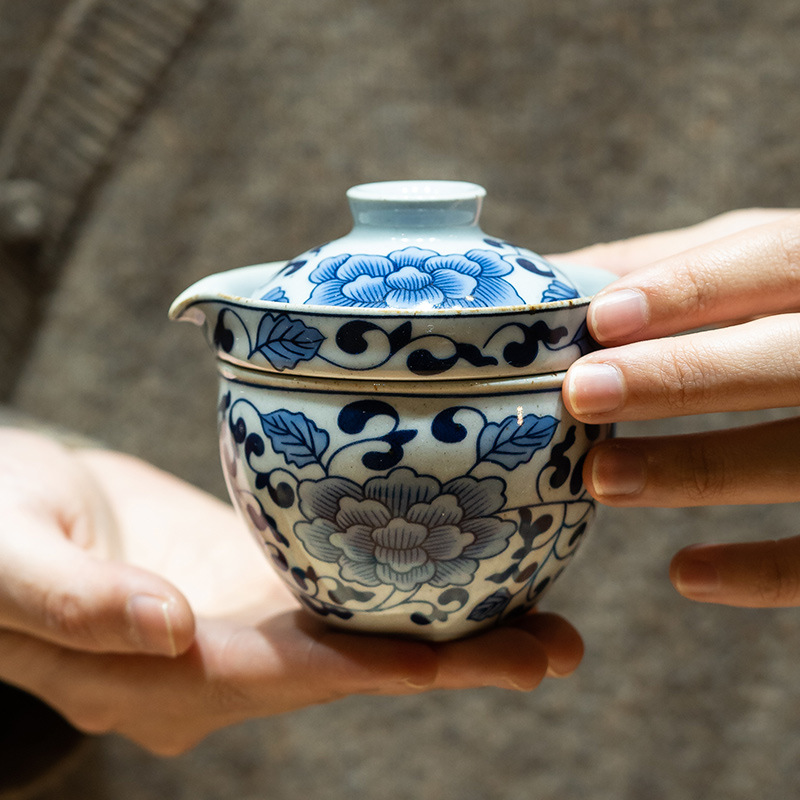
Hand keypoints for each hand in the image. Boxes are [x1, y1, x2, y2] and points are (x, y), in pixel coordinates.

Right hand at [0, 428, 582, 754]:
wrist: (4, 505)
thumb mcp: (9, 553)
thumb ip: (75, 600)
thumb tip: (169, 629)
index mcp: (160, 671)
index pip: (290, 676)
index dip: (382, 669)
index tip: (480, 659)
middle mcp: (218, 662)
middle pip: (348, 664)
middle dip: (453, 662)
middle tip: (560, 643)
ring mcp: (242, 625)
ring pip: (356, 633)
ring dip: (450, 629)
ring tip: (547, 611)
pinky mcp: (254, 582)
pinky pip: (338, 591)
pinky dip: (402, 586)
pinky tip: (463, 558)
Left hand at [552, 209, 799, 607]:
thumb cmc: (788, 306)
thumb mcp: (747, 263)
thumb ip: (666, 267)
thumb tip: (551, 277)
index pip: (776, 262)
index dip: (690, 289)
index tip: (600, 318)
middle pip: (786, 360)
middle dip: (681, 377)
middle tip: (582, 393)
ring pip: (798, 458)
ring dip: (693, 469)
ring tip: (601, 477)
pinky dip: (760, 571)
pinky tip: (684, 573)